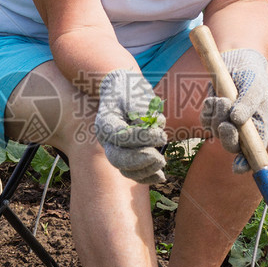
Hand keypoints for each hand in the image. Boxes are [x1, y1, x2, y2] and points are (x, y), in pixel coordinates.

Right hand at [95, 69, 166, 184]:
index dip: (142, 139)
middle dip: (141, 160)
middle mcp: (108, 140)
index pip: (121, 137)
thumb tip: (150, 130)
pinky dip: (147, 177)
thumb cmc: (130, 90)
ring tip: (161, 162)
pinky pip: (133, 173)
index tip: (161, 135)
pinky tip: (161, 177)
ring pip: (125, 170)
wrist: (123, 90)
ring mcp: (117, 149)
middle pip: (118, 159)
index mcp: (106, 124)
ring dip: (145, 170)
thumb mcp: (135, 96)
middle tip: (159, 157)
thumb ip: (141, 112)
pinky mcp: (127, 154)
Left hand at [200, 48, 267, 173]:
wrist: (236, 60)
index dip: (246, 164)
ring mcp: (225, 122)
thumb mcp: (255, 86)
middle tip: (225, 125)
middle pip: (231, 146)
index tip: (238, 168)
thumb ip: (248, 103)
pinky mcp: (212, 114)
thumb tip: (237, 120)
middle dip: (227, 138)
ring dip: (217, 117)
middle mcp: (242, 129)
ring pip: (216, 132)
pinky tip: (214, 98)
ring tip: (223, 99)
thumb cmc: (252, 74)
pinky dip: (207, 110)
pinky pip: (205, 121)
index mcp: (258, 128)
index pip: (253, 153)